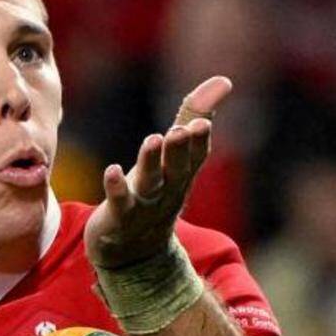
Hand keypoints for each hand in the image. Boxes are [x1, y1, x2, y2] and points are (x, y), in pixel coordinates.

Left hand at [85, 76, 231, 268]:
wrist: (135, 254)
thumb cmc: (157, 194)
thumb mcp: (178, 156)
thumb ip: (194, 116)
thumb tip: (224, 80)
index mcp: (182, 174)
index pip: (196, 155)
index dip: (199, 140)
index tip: (202, 121)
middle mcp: (167, 189)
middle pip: (176, 167)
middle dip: (180, 148)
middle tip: (181, 130)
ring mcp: (143, 205)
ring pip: (149, 181)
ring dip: (151, 162)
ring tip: (153, 140)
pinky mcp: (118, 217)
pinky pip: (118, 202)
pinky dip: (116, 187)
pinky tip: (111, 170)